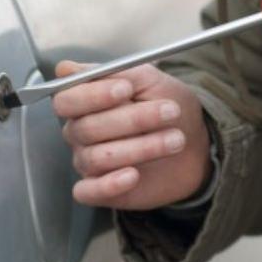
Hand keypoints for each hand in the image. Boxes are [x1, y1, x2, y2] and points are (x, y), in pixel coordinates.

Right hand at [53, 61, 210, 209]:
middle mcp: (80, 132)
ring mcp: (89, 161)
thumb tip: (67, 69)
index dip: (92, 96)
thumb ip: (114, 72)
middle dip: (132, 120)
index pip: (66, 100)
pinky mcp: (100, 189)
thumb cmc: (167, 107)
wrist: (195, 142)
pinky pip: (88, 192)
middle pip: (86, 128)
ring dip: (139, 148)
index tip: (125, 90)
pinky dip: (108, 185)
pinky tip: (132, 175)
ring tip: (175, 140)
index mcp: (84, 103)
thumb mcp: (149, 80)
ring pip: (96, 158)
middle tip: (169, 112)